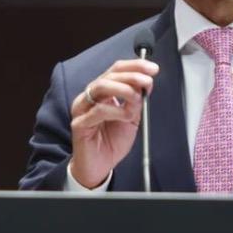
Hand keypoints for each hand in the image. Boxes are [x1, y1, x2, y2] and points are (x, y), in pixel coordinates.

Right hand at [69, 59, 158, 187]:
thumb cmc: (112, 142)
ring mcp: (82, 109)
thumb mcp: (131, 117)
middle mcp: (89, 97)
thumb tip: (146, 83)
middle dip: (132, 75)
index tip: (152, 68)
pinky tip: (127, 116)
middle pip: (109, 75)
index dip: (134, 66)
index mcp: (101, 92)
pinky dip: (116, 110)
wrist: (99, 166)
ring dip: (124, 90)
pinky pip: (98, 111)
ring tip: (137, 99)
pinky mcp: (79, 123)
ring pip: (101, 87)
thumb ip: (136, 100)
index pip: (116, 69)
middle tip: (147, 81)